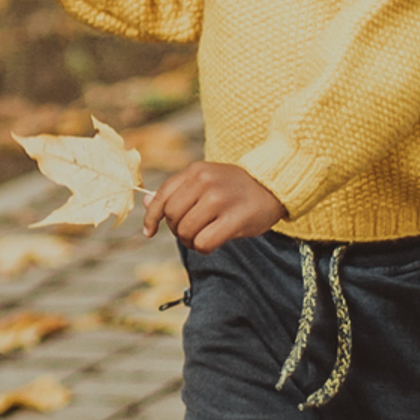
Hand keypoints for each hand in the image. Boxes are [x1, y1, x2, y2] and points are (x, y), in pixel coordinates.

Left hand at [144, 161, 287, 251]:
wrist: (273, 185)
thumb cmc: (235, 187)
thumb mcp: (204, 180)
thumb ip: (177, 192)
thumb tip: (145, 204)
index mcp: (195, 171)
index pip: (161, 197)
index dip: (151, 217)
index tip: (149, 231)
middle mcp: (205, 183)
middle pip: (172, 216)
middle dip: (176, 230)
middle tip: (190, 232)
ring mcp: (220, 200)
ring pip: (186, 230)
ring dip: (190, 241)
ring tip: (202, 237)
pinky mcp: (234, 218)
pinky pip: (204, 242)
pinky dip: (203, 248)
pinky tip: (212, 243)